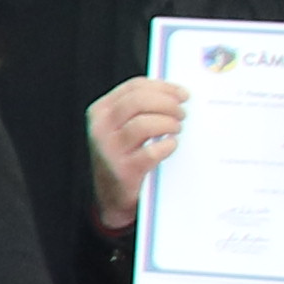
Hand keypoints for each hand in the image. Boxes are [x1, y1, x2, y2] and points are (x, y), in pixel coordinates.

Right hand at [88, 74, 186, 228]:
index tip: (182, 94)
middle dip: (168, 104)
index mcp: (101, 111)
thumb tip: (175, 94)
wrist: (112, 196)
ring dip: (168, 124)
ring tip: (177, 129)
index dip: (163, 87)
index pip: (134, 87)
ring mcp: (110, 149)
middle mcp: (101, 128)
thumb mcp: (120, 127)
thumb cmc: (123, 157)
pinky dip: (167, 146)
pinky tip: (171, 146)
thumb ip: (139, 108)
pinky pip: (151, 152)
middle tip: (182, 113)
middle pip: (139, 101)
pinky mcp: (123, 170)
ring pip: (144, 124)